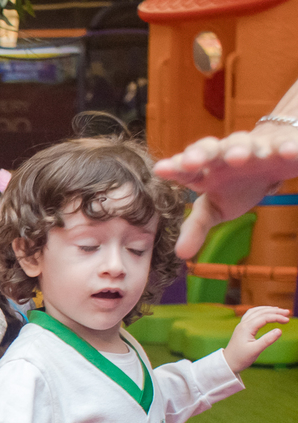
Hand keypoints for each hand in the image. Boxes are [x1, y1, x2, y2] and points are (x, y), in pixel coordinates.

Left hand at [154, 126, 297, 258]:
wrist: (272, 159)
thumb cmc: (237, 186)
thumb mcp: (215, 209)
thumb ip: (196, 228)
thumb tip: (180, 255)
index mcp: (205, 172)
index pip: (186, 170)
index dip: (174, 169)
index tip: (160, 170)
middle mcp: (224, 156)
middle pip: (210, 149)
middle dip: (201, 153)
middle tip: (192, 161)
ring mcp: (252, 148)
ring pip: (244, 143)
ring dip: (239, 149)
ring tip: (237, 158)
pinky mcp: (280, 145)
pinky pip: (282, 145)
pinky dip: (285, 147)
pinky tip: (286, 152)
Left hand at [223, 305, 290, 372]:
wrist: (228, 362)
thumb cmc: (241, 358)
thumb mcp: (255, 350)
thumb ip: (267, 340)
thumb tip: (279, 330)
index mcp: (246, 328)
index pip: (264, 317)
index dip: (277, 317)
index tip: (287, 320)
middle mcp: (243, 324)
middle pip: (260, 312)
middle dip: (275, 311)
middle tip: (288, 312)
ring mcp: (241, 325)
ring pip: (255, 311)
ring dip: (267, 309)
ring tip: (279, 310)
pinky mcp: (242, 328)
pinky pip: (251, 315)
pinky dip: (260, 311)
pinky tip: (265, 313)